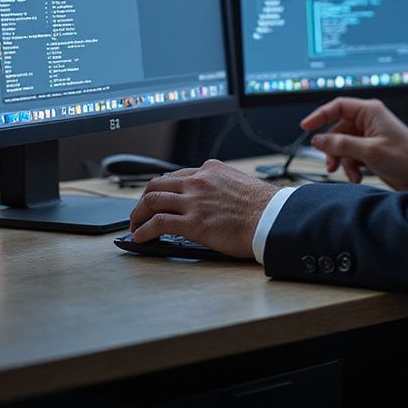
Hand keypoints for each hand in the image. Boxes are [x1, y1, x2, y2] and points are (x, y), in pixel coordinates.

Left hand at [128, 160, 278, 258]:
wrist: (272, 218)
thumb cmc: (263, 205)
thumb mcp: (239, 183)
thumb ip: (219, 186)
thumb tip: (211, 198)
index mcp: (210, 169)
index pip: (175, 176)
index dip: (162, 190)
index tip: (157, 199)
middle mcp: (198, 181)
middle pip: (157, 184)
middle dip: (144, 199)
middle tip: (140, 212)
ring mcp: (194, 201)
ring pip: (152, 201)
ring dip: (138, 215)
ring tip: (134, 226)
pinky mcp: (193, 223)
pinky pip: (157, 224)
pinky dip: (143, 231)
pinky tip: (140, 238)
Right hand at [302, 97, 407, 194]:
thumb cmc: (406, 157)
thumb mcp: (369, 151)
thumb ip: (341, 144)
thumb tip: (318, 140)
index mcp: (370, 112)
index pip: (338, 106)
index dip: (320, 115)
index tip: (306, 127)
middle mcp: (369, 122)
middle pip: (337, 129)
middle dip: (333, 148)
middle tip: (330, 163)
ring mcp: (370, 137)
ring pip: (343, 145)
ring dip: (342, 161)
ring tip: (349, 174)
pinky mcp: (372, 152)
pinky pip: (352, 156)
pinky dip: (351, 167)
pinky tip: (357, 178)